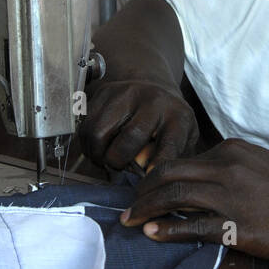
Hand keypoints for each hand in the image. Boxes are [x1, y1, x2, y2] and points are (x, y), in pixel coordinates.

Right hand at [78, 76, 200, 171]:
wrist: (154, 85)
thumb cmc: (169, 120)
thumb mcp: (184, 139)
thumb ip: (172, 161)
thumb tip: (153, 182)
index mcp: (178, 117)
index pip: (169, 145)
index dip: (156, 165)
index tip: (146, 177)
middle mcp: (153, 101)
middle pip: (129, 138)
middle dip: (119, 162)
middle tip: (119, 168)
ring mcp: (126, 93)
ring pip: (98, 133)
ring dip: (97, 154)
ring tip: (105, 158)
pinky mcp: (104, 91)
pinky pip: (85, 125)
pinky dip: (87, 143)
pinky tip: (99, 146)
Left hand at [120, 138, 268, 261]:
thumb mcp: (264, 164)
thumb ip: (234, 166)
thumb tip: (205, 176)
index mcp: (233, 149)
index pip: (183, 158)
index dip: (158, 174)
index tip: (145, 188)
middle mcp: (228, 166)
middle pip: (169, 172)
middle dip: (142, 190)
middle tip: (129, 205)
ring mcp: (232, 195)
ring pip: (174, 195)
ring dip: (146, 208)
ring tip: (130, 220)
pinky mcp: (237, 224)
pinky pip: (192, 226)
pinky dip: (167, 229)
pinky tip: (152, 233)